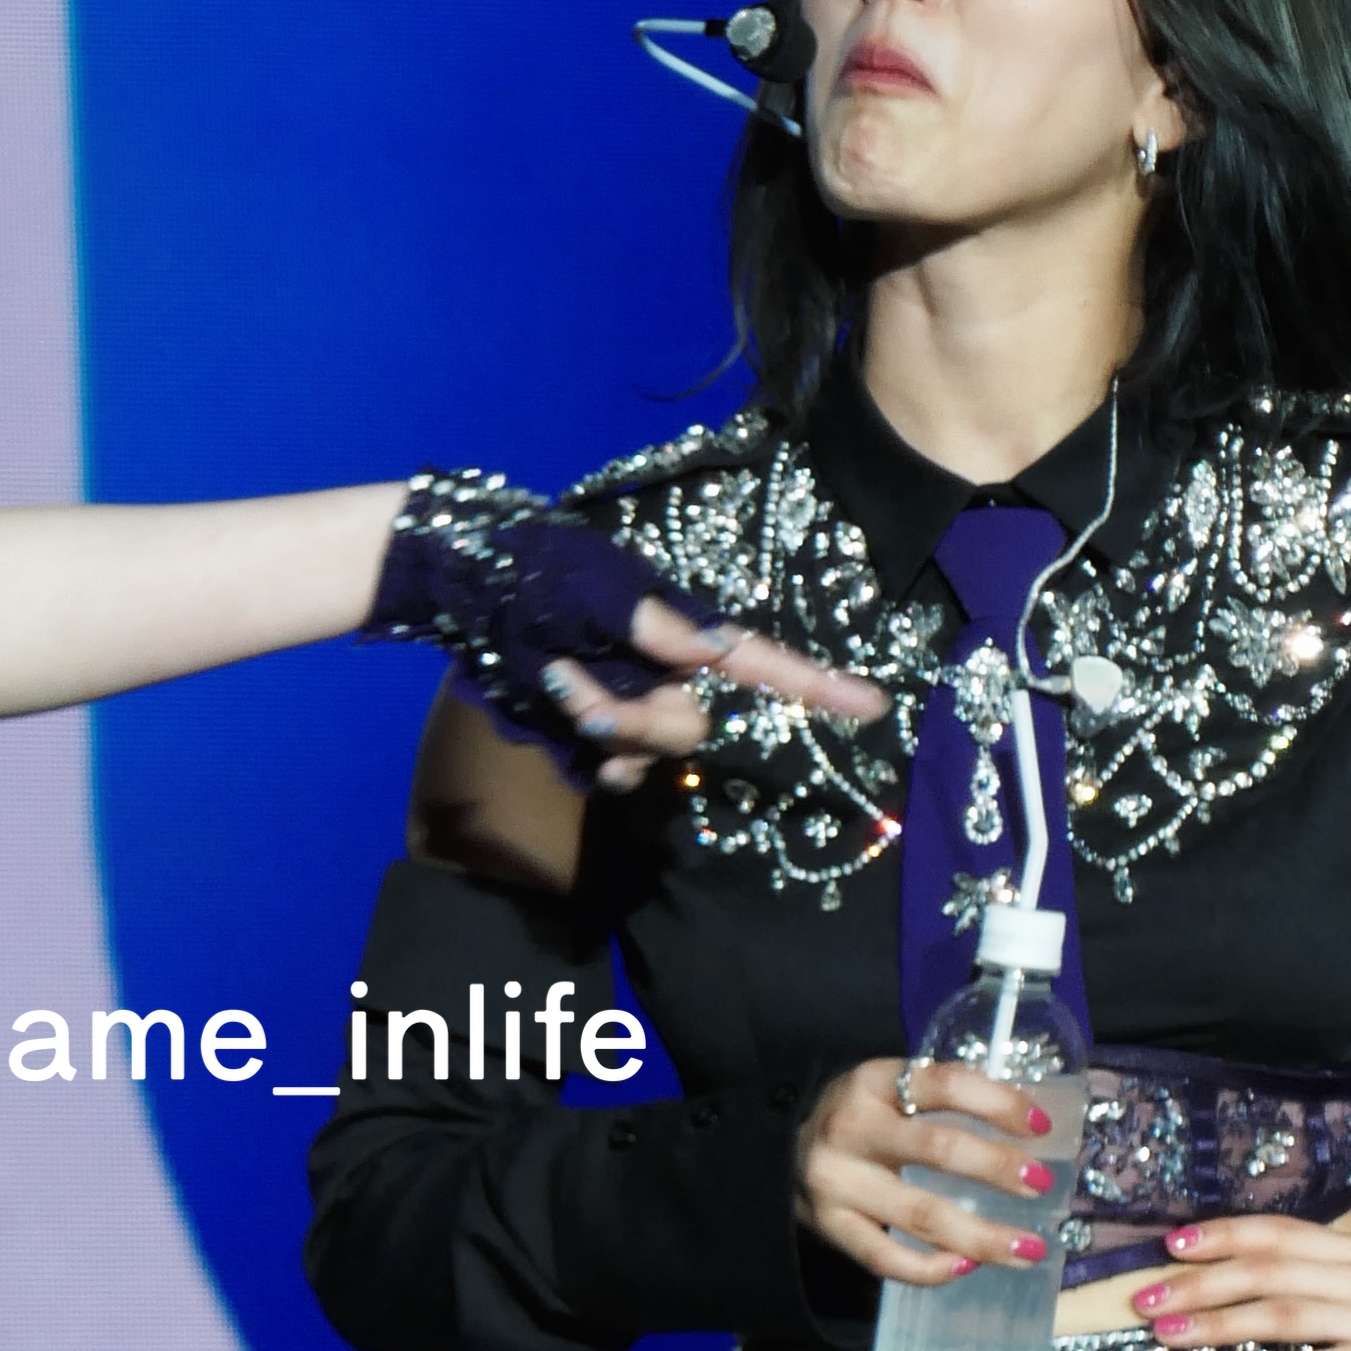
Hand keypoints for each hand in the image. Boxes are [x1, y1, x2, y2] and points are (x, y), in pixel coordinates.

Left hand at [549, 596, 888, 793]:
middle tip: (570, 680)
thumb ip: (652, 621)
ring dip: (603, 729)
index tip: (876, 707)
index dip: (818, 687)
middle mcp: (673, 679)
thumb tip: (717, 647)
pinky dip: (599, 765)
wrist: (474, 597)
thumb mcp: (593, 585)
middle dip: (636, 717)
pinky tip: (570, 733)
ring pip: (652, 754)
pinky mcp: (600, 743)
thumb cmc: (540, 573)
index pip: (763, 665)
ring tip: (556, 683)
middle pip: (693, 727)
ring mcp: (639, 713)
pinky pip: (621, 777)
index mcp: (686, 636)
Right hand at [796, 1055, 1064, 1286]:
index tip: (1040, 1126)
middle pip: (937, 1149)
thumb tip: (1030, 1126)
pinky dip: (930, 1268)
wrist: (779, 1151)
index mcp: (873, 1081)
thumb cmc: (859, 1119)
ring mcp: (837, 1182)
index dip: (998, 1102)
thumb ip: (943, 1099)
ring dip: (981, 1236)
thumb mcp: (889, 1088)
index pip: (944, 1083)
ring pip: (918, 1214)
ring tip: (1028, 1248)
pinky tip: (968, 1267)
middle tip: (1042, 1185)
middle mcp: (851, 1128)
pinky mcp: (829, 1227)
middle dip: (997, 1169)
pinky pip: (885, 1257)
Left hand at [1133, 1203, 1350, 1350]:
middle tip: (1143, 1300)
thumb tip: (1250, 1294)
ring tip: (1167, 1338)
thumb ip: (1326, 1289)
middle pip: (1268, 1269)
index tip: (1169, 1245)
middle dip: (1199, 1282)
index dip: (1222, 1234)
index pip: (1278, 1233)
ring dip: (1218, 1325)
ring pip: (1285, 1313)